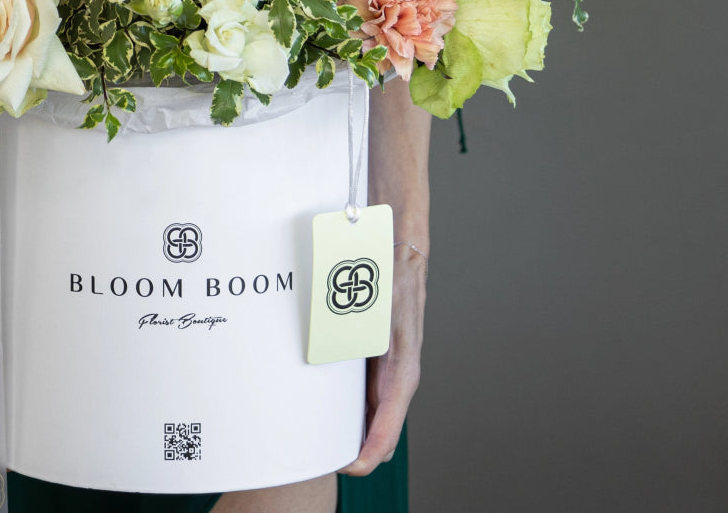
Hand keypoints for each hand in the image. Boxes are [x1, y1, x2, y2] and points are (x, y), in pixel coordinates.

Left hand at [338, 244, 426, 475]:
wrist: (404, 261)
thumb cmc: (391, 283)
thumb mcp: (371, 307)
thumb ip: (351, 329)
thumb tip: (326, 345)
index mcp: (402, 373)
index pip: (387, 431)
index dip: (367, 456)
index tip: (348, 467)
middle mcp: (400, 379)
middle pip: (382, 434)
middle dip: (358, 453)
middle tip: (325, 459)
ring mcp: (393, 373)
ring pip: (377, 420)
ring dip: (356, 435)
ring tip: (324, 443)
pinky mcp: (384, 364)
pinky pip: (371, 399)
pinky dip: (356, 415)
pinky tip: (331, 411)